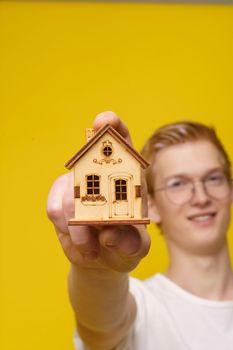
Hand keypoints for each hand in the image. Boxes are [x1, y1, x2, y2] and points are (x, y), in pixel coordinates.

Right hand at [46, 111, 150, 271]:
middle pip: (86, 166)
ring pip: (69, 198)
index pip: (119, 137)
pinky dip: (69, 232)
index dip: (111, 124)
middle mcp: (98, 173)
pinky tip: (83, 245)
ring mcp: (75, 185)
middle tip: (103, 230)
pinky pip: (55, 210)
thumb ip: (131, 242)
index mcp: (126, 174)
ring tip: (94, 247)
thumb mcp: (136, 245)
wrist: (104, 258)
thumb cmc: (125, 242)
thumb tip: (111, 236)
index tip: (101, 122)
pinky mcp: (58, 201)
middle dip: (93, 203)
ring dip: (81, 229)